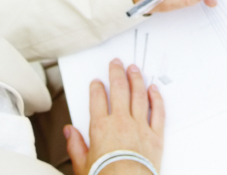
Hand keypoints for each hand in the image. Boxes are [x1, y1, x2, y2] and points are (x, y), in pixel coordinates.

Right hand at [65, 60, 164, 174]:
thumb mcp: (82, 165)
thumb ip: (75, 146)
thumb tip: (68, 132)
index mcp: (101, 128)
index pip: (97, 99)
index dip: (96, 88)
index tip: (96, 82)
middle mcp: (121, 122)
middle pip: (119, 90)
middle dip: (117, 73)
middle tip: (116, 63)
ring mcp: (140, 127)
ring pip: (139, 95)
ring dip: (136, 79)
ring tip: (134, 69)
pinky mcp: (156, 135)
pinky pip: (158, 111)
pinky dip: (156, 98)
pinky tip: (153, 89)